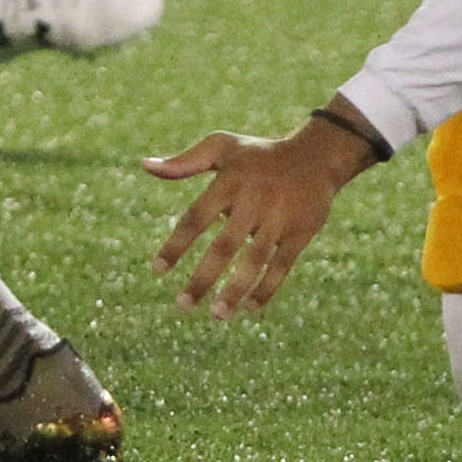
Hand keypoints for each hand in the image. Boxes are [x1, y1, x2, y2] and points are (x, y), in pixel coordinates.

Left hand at [141, 114, 381, 317]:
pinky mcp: (301, 232)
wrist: (317, 155)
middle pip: (223, 247)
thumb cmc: (259, 154)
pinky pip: (282, 266)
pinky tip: (250, 308)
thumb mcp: (222, 147)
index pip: (195, 219)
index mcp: (229, 183)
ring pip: (254, 261)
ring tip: (217, 315)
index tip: (158, 270)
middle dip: (203, 278)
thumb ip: (184, 162)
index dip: (176, 246)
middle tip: (183, 305)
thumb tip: (144, 166)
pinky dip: (267, 288)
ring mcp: (279, 219)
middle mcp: (253, 202)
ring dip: (235, 290)